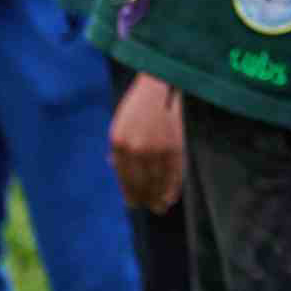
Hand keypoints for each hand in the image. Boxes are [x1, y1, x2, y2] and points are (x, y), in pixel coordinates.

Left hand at [108, 73, 185, 213]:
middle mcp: (135, 148)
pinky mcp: (174, 145)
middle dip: (145, 197)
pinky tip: (172, 195)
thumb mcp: (121, 124)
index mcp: (118, 142)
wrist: (161, 83)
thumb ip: (119, 147)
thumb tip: (116, 169)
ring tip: (161, 207)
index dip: (130, 192)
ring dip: (159, 196)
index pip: (125, 177)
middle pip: (140, 182)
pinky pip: (173, 173)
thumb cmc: (140, 103)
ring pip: (157, 181)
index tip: (134, 203)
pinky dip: (173, 186)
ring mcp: (155, 148)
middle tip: (150, 208)